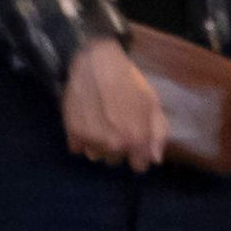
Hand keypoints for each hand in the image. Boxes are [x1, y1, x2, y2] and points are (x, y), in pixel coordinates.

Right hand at [60, 36, 166, 170]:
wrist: (97, 64)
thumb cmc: (130, 82)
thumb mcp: (153, 104)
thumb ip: (157, 134)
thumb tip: (154, 159)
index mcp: (136, 141)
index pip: (139, 167)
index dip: (138, 154)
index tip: (134, 142)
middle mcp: (113, 146)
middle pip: (115, 160)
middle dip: (118, 147)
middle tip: (115, 126)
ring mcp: (91, 141)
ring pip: (96, 155)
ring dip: (98, 145)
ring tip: (99, 125)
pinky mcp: (73, 133)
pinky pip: (78, 147)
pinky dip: (81, 139)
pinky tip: (86, 123)